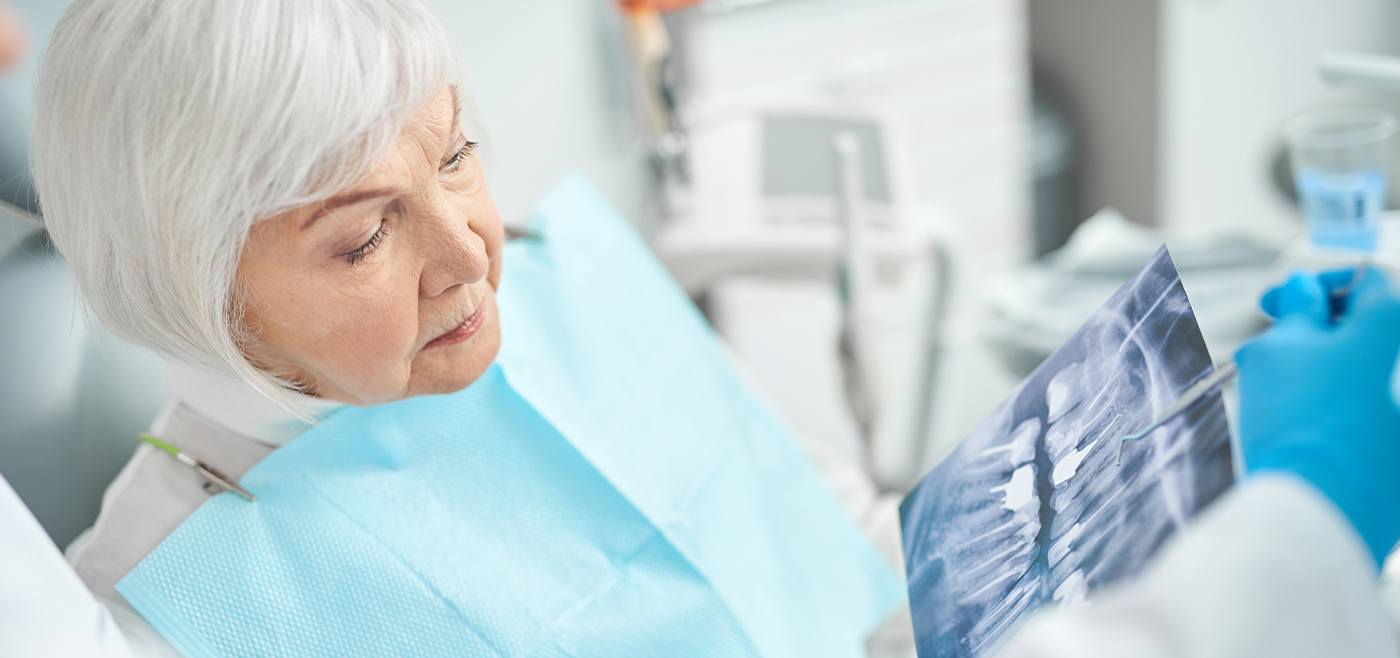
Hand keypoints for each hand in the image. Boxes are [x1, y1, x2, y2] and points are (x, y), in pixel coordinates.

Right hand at [1236, 267, 1399, 567]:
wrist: (1319, 510)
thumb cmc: (1300, 420)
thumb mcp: (1282, 348)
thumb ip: (1299, 309)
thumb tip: (1307, 290)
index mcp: (1393, 327)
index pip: (1363, 282)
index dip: (1312, 288)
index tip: (1276, 305)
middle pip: (1363, 334)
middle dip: (1309, 336)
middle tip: (1266, 351)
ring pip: (1361, 376)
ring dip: (1315, 374)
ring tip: (1270, 395)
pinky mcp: (1396, 452)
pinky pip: (1366, 415)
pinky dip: (1332, 409)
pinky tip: (1295, 426)